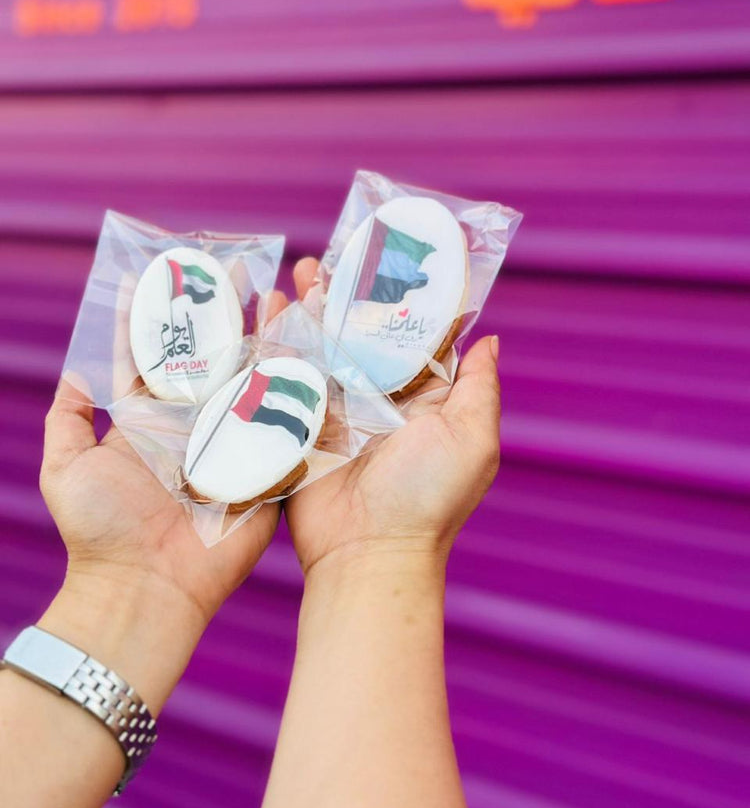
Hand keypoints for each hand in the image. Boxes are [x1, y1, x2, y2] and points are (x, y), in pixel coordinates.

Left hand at [36, 289, 288, 710]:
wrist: (147, 589)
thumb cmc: (100, 532)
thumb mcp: (66, 470)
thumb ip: (68, 420)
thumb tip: (72, 371)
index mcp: (148, 419)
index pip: (155, 354)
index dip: (158, 315)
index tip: (163, 272)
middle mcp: (192, 423)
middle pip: (212, 356)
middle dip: (223, 311)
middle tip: (236, 268)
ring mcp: (230, 441)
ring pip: (250, 378)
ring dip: (265, 336)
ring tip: (280, 292)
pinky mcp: (263, 465)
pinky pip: (282, 422)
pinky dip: (298, 387)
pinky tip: (312, 349)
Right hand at [284, 259, 500, 575]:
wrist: (367, 554)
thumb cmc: (429, 498)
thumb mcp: (472, 438)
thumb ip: (479, 386)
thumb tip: (491, 337)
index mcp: (424, 397)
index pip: (414, 333)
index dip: (402, 295)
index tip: (392, 254)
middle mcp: (381, 398)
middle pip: (362, 332)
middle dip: (350, 292)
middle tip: (336, 253)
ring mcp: (338, 410)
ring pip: (324, 345)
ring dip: (314, 307)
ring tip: (303, 269)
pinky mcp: (301, 424)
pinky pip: (290, 375)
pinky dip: (279, 340)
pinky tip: (271, 307)